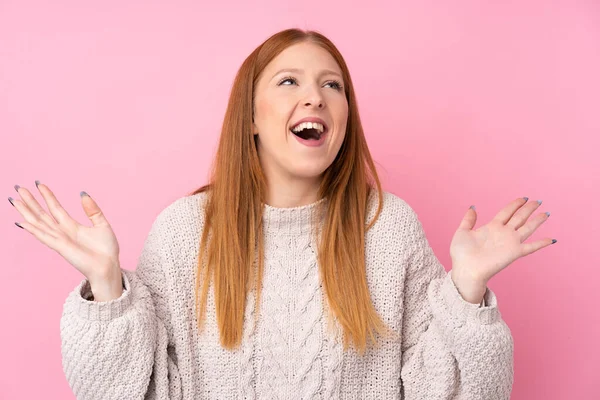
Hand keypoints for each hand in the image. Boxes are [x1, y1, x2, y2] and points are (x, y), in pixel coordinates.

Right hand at [8, 181, 122, 300]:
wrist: (109, 267)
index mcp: (72, 226)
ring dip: (26, 211)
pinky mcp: (60, 247)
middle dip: (30, 201)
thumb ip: (92, 210)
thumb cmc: (106, 250)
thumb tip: (82, 194)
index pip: (55, 208)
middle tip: (18, 187)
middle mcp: (62, 232)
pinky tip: (21, 222)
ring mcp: (59, 239)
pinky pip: (44, 236)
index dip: (47, 196)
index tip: (39, 183)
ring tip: (14, 200)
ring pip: (38, 222)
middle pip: (42, 214)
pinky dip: (32, 229)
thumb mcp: (102, 224)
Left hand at [449, 197, 555, 302]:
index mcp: (491, 227)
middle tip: (538, 201)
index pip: (507, 212)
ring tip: (546, 213)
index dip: (515, 204)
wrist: (465, 269)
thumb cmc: (461, 254)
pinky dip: (542, 243)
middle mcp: (503, 233)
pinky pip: (531, 247)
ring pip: (527, 228)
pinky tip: (552, 240)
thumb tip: (473, 207)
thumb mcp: (462, 232)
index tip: (524, 198)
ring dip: (537, 221)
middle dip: (529, 209)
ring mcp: (510, 242)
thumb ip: (468, 219)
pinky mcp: (514, 253)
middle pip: (519, 217)